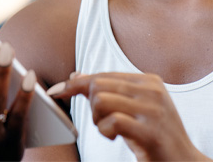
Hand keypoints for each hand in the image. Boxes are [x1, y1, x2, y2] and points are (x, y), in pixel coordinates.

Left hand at [48, 72, 212, 161]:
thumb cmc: (155, 136)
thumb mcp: (133, 109)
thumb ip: (109, 91)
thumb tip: (76, 76)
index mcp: (148, 81)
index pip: (103, 75)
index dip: (77, 83)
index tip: (57, 91)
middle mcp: (152, 90)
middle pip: (99, 85)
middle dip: (90, 105)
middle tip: (101, 121)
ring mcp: (153, 109)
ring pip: (102, 100)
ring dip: (97, 120)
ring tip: (110, 130)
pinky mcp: (152, 131)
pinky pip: (113, 121)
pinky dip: (105, 131)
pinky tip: (115, 137)